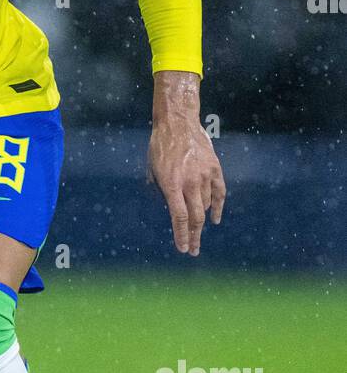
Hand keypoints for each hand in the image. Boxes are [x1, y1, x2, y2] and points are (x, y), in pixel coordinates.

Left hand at [147, 71, 225, 255]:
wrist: (178, 122)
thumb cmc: (160, 146)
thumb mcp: (152, 170)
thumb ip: (160, 190)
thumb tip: (169, 207)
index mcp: (172, 184)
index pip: (179, 217)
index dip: (181, 235)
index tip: (182, 248)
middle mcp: (190, 183)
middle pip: (195, 218)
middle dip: (193, 236)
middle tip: (192, 249)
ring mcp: (205, 176)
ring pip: (206, 206)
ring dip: (201, 221)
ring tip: (196, 232)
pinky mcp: (215, 169)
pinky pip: (219, 193)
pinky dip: (218, 208)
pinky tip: (215, 219)